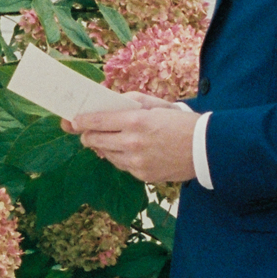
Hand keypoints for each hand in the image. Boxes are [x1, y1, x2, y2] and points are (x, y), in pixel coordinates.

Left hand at [70, 96, 197, 185]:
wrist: (205, 148)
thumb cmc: (180, 121)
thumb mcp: (156, 104)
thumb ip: (130, 102)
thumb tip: (107, 104)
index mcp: (136, 121)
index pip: (97, 121)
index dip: (80, 121)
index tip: (71, 120)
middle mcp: (133, 143)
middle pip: (95, 141)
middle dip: (86, 135)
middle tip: (84, 131)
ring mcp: (136, 162)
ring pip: (105, 154)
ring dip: (102, 147)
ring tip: (108, 139)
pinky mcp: (142, 175)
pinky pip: (120, 165)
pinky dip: (119, 157)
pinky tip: (125, 150)